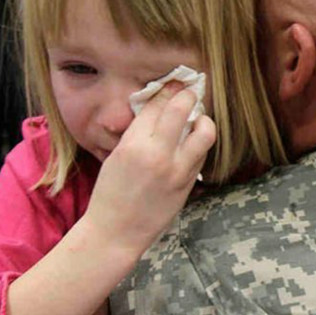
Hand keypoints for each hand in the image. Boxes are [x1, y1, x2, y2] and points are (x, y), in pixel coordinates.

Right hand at [85, 83, 215, 252]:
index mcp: (133, 145)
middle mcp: (158, 155)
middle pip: (181, 110)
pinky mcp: (189, 184)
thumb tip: (158, 110)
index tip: (175, 82)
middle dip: (188, 95)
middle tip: (190, 91)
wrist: (116, 232)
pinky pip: (202, 155)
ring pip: (205, 132)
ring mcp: (178, 171)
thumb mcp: (116, 157)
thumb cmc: (111, 194)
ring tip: (197, 120)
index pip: (156, 106)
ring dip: (203, 120)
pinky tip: (193, 143)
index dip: (168, 89)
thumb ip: (138, 133)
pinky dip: (200, 144)